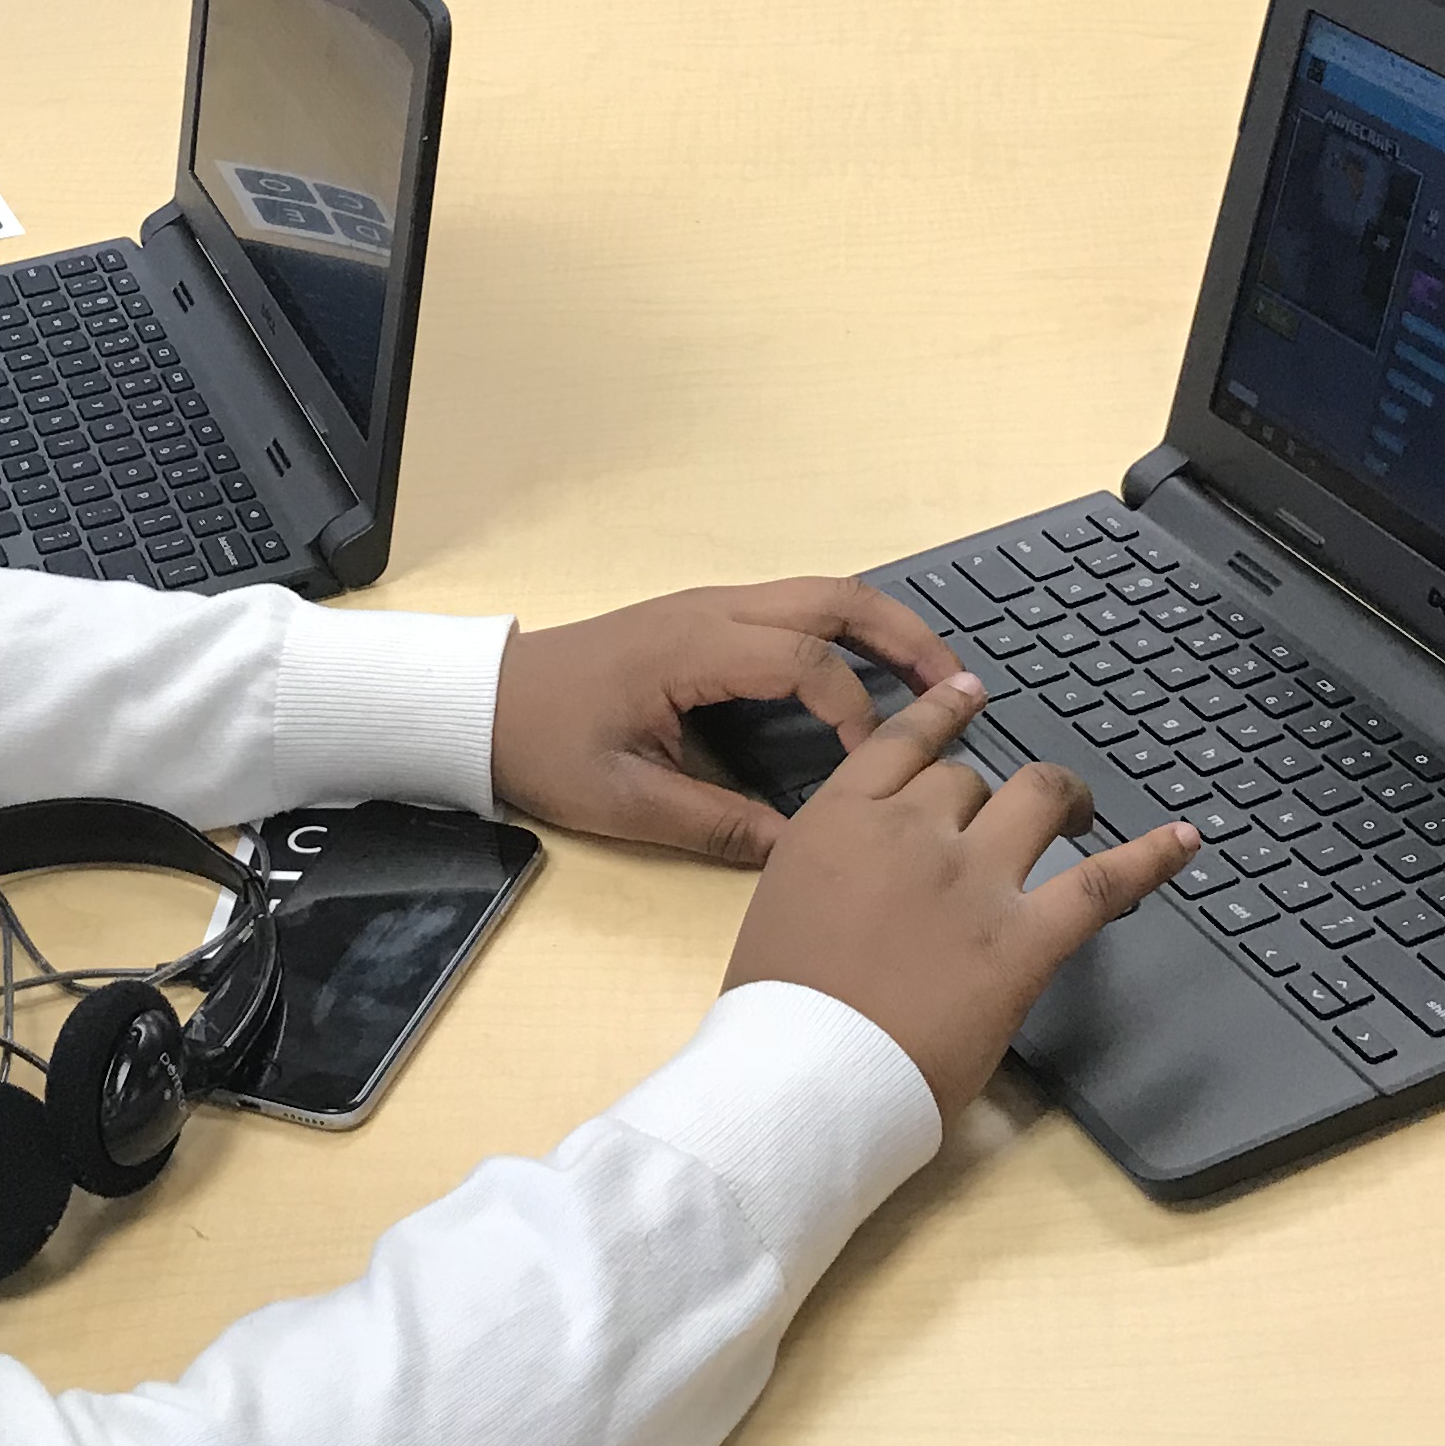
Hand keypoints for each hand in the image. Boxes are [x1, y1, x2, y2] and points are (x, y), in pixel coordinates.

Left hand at [490, 576, 965, 865]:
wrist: (485, 703)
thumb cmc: (544, 745)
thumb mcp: (624, 802)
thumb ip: (716, 826)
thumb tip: (798, 851)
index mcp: (692, 649)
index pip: (803, 663)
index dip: (852, 714)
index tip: (874, 769)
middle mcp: (711, 610)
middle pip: (832, 599)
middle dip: (904, 637)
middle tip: (960, 685)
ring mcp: (710, 606)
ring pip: (819, 594)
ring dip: (883, 628)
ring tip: (936, 676)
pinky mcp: (706, 619)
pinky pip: (795, 608)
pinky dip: (848, 632)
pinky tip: (873, 674)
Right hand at [721, 673, 1197, 1116]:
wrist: (807, 1071)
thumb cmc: (776, 1008)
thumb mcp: (780, 901)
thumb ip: (830, 862)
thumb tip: (866, 864)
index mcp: (842, 818)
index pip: (904, 742)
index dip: (944, 711)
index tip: (970, 694)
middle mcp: (912, 830)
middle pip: (966, 780)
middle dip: (983, 800)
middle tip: (1001, 825)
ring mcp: (974, 880)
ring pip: (1035, 797)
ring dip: (1062, 798)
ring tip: (1078, 813)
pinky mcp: (1025, 938)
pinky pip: (1102, 882)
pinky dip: (1150, 857)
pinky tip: (1185, 842)